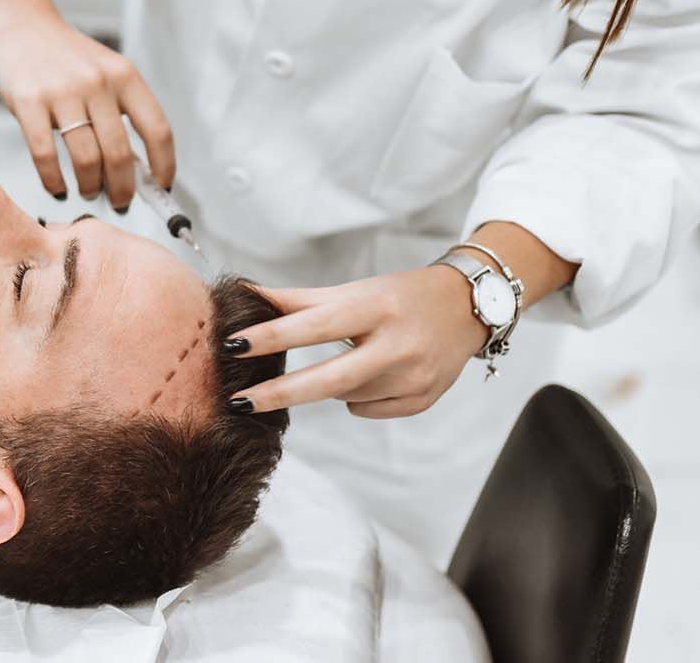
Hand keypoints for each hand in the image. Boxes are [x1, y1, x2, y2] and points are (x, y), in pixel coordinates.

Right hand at [0, 13, 174, 207]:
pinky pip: (45, 154)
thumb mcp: (105, 72)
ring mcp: (62, 92)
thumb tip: (137, 169)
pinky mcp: (28, 102)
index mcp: (125, 77)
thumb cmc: (65, 58)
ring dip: (90, 186)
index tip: (160, 187)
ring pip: (86, 158)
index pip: (158, 130)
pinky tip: (57, 188)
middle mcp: (98, 83)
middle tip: (119, 202)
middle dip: (123, 189)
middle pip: (120, 153)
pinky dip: (53, 180)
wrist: (20, 25)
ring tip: (87, 192)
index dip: (164, 165)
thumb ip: (121, 111)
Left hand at [226, 265, 485, 418]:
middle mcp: (398, 344)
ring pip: (344, 395)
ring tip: (354, 356)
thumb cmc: (397, 295)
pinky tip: (376, 373)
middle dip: (279, 393)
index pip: (315, 325)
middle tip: (238, 401)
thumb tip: (243, 293)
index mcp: (376, 307)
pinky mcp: (423, 400)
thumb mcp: (351, 290)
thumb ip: (297, 299)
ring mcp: (414, 377)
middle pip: (329, 379)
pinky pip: (365, 409)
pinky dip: (356, 396)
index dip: (272, 336)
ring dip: (329, 384)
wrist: (466, 307)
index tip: (232, 345)